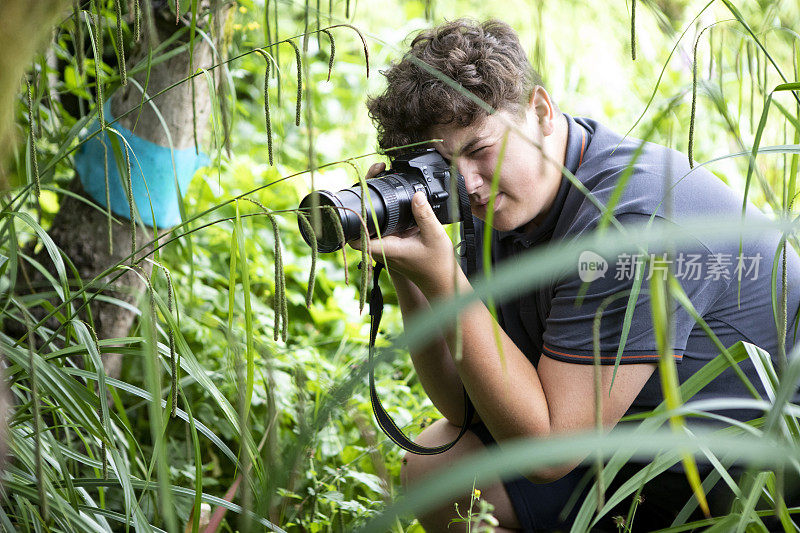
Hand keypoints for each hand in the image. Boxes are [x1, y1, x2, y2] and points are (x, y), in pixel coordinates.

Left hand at [350, 164, 456, 294]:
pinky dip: (384, 216)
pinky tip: (394, 204)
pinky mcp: (392, 247)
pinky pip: (382, 229)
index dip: (354, 219)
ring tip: (380, 187)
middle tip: (372, 183)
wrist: (441, 281)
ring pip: (371, 227)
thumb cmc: (438, 264)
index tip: (360, 200)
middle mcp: (382, 250)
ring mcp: (385, 249)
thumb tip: (416, 194)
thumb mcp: (434, 236)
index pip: (357, 237)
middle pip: (361, 227)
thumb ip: (424, 214)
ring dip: (373, 211)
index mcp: (387, 249)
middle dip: (364, 206)